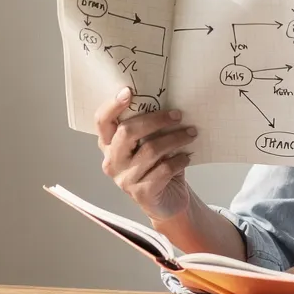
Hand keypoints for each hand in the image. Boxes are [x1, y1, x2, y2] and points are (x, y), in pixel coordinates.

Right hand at [95, 87, 198, 221]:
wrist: (167, 202)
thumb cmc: (158, 166)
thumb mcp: (149, 144)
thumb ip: (149, 128)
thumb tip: (167, 102)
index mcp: (109, 145)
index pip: (102, 122)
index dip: (112, 105)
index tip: (128, 91)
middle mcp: (112, 161)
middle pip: (127, 132)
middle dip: (155, 120)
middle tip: (178, 114)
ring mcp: (124, 179)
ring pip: (150, 150)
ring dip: (175, 138)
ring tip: (191, 133)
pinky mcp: (141, 193)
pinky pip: (163, 170)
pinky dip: (178, 160)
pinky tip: (187, 157)